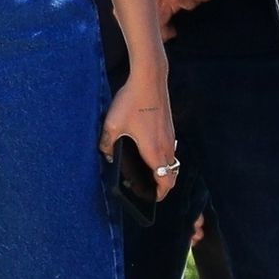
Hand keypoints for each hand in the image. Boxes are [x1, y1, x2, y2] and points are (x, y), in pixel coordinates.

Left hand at [99, 73, 177, 201]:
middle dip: (161, 184)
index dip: (160, 194)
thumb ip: (107, 143)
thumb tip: (107, 155)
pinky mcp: (169, 127)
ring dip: (163, 170)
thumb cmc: (132, 101)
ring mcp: (170, 136)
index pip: (166, 181)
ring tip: (146, 170)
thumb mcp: (112, 124)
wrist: (150, 78)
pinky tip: (146, 149)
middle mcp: (166, 146)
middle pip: (171, 174)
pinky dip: (163, 156)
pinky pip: (169, 149)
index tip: (152, 199)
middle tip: (145, 187)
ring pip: (171, 161)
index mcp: (154, 151)